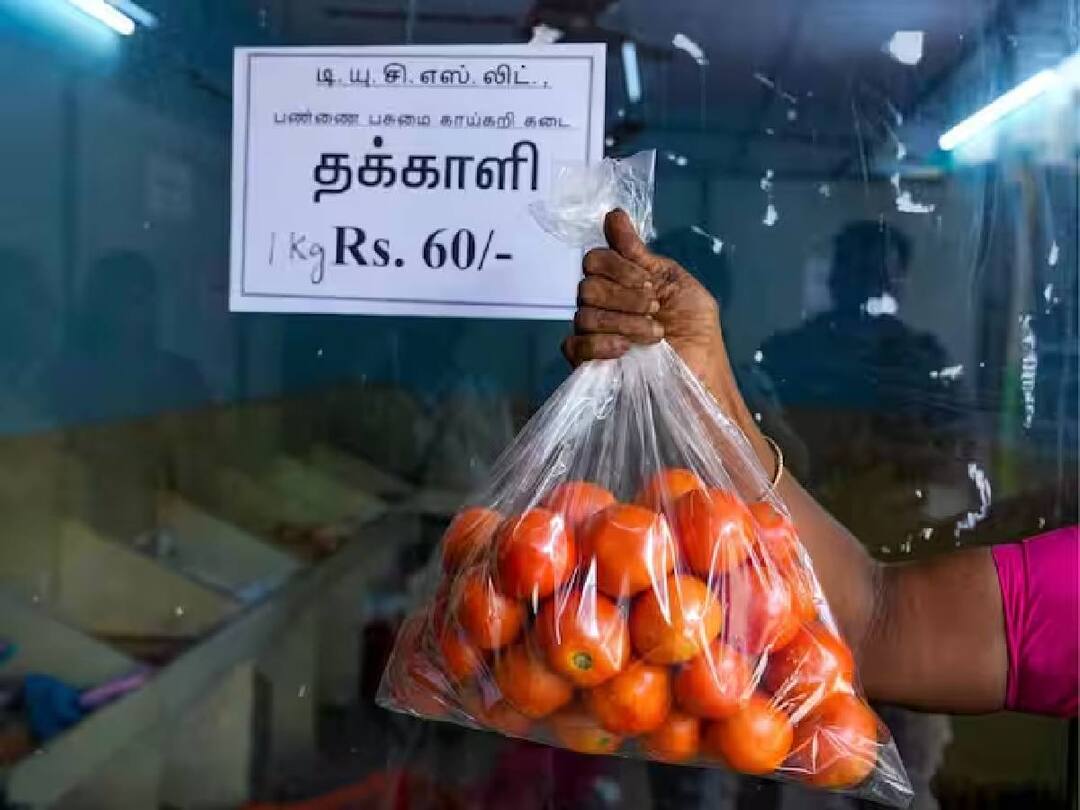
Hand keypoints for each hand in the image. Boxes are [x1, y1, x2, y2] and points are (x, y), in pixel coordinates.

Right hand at [562, 209, 727, 398]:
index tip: (650, 285)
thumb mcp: (674, 282)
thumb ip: (639, 253)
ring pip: (585, 314)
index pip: (595, 260)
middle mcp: (602, 305)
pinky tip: (625, 349)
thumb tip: (613, 215)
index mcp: (620, 282)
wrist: (702, 372)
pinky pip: (574, 345)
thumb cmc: (696, 329)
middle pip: (587, 285)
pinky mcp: (589, 363)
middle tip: (655, 310)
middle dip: (625, 297)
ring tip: (654, 335)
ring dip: (626, 322)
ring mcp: (594, 334)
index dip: (620, 269)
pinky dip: (600, 343)